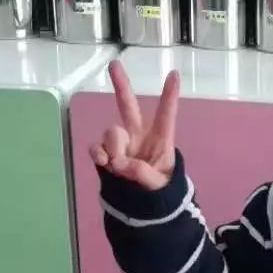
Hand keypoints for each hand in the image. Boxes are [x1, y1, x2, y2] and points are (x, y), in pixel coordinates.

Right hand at [91, 60, 178, 190]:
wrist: (143, 208)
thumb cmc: (160, 190)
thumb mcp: (159, 185)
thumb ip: (143, 174)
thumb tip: (119, 163)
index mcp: (161, 140)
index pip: (166, 115)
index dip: (169, 96)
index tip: (174, 74)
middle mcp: (139, 136)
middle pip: (128, 107)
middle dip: (121, 85)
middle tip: (113, 64)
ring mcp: (121, 144)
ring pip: (112, 132)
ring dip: (114, 148)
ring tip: (120, 167)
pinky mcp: (106, 154)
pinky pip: (98, 147)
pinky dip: (98, 153)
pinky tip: (103, 162)